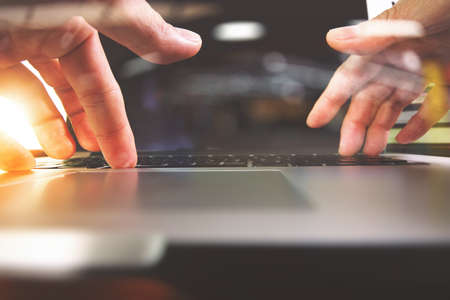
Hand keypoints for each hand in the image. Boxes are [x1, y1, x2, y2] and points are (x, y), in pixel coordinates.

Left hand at [0, 0, 201, 170]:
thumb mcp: (89, 2)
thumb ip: (138, 26)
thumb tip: (187, 46)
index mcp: (69, 22)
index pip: (100, 85)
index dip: (114, 124)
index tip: (123, 158)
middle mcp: (33, 35)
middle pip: (65, 93)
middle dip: (81, 129)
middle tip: (90, 160)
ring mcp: (1, 46)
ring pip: (26, 100)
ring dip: (43, 133)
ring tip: (56, 159)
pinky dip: (6, 138)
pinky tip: (15, 157)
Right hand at [307, 0, 449, 155]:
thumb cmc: (444, 4)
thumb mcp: (410, 16)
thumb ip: (375, 32)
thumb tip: (336, 39)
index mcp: (384, 44)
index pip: (350, 76)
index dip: (330, 100)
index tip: (315, 121)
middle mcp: (398, 59)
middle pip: (368, 98)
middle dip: (355, 125)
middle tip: (347, 147)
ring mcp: (420, 70)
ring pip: (392, 105)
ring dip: (380, 129)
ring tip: (371, 149)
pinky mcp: (444, 78)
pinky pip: (427, 107)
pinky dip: (416, 123)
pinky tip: (405, 136)